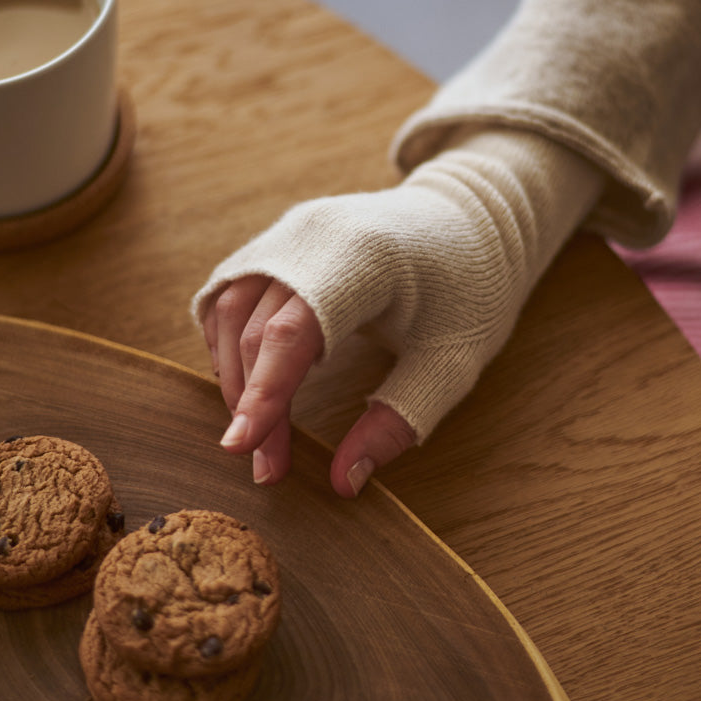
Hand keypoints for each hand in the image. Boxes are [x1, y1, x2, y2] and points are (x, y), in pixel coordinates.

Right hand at [194, 128, 600, 498]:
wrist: (471, 218)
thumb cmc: (469, 291)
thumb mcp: (452, 363)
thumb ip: (399, 420)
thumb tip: (345, 482)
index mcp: (363, 259)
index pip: (291, 334)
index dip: (263, 396)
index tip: (244, 452)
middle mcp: (312, 235)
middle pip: (253, 327)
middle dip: (252, 404)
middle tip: (267, 468)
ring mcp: (291, 230)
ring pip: (229, 308)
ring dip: (234, 376)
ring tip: (258, 433)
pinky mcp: (281, 238)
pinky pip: (233, 291)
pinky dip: (229, 341)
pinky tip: (247, 384)